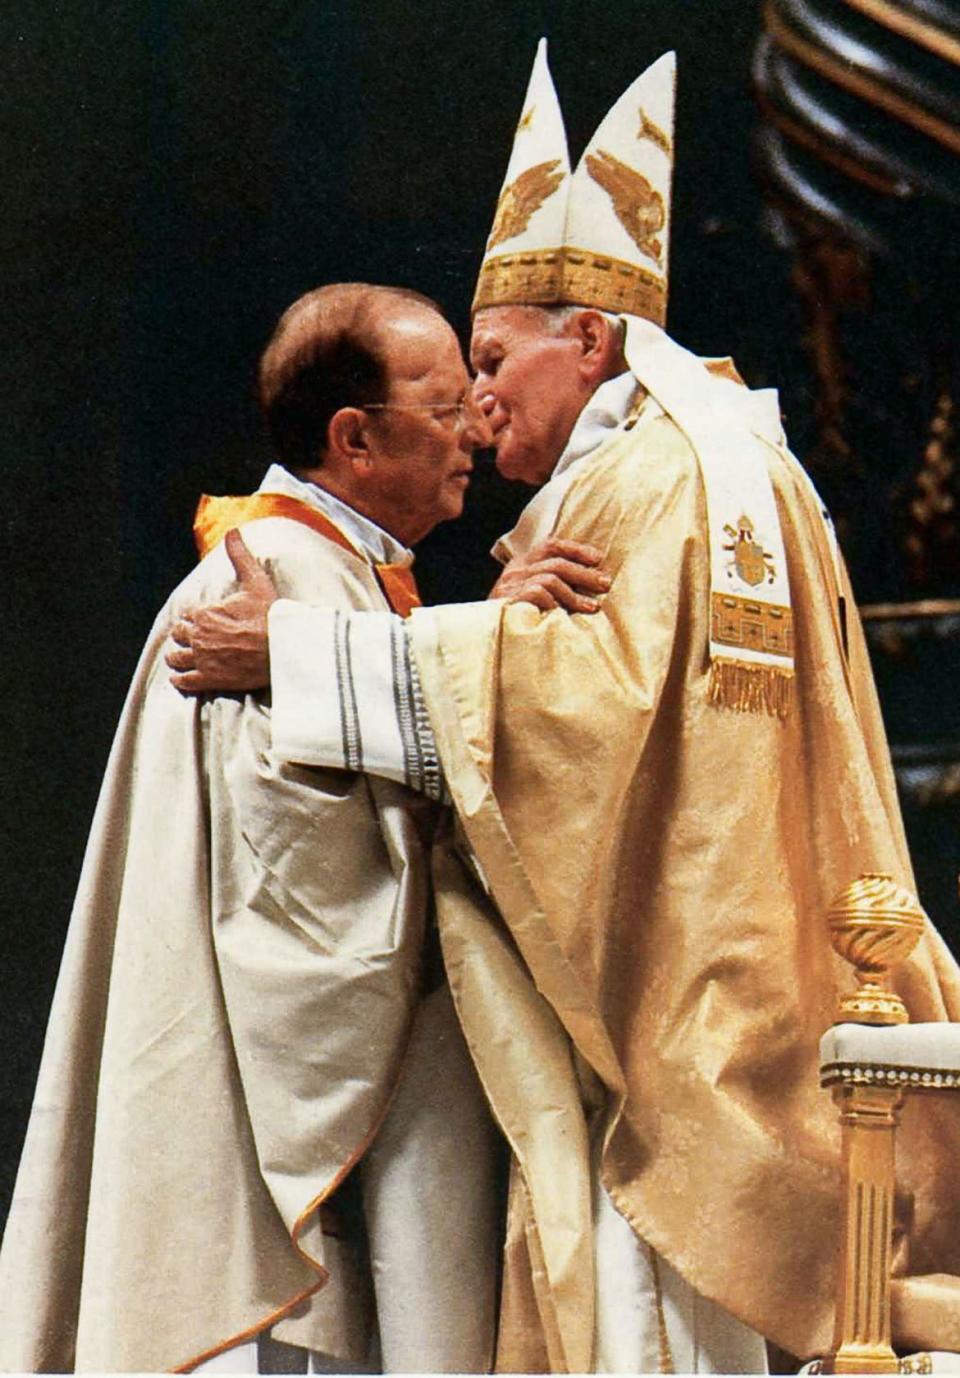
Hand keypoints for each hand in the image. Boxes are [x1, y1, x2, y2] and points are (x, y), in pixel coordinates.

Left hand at [166, 529, 277, 692]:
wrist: (283, 648)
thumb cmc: (270, 615)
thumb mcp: (255, 581)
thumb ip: (240, 555)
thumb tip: (233, 532)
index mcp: (205, 612)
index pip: (188, 615)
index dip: (195, 618)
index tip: (204, 621)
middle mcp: (199, 636)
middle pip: (179, 635)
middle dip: (185, 635)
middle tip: (195, 638)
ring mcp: (202, 659)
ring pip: (176, 658)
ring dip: (178, 657)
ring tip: (183, 658)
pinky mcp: (209, 679)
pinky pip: (184, 682)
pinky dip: (181, 680)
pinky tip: (183, 678)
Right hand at [489, 538, 610, 612]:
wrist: (485, 638)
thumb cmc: (517, 620)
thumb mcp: (534, 597)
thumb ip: (554, 585)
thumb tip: (592, 581)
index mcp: (521, 565)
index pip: (551, 545)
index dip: (577, 549)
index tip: (598, 558)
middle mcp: (514, 571)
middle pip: (556, 562)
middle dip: (585, 573)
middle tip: (605, 584)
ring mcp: (510, 585)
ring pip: (550, 578)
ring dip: (575, 594)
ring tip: (592, 607)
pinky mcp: (508, 599)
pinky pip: (539, 593)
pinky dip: (555, 604)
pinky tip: (564, 617)